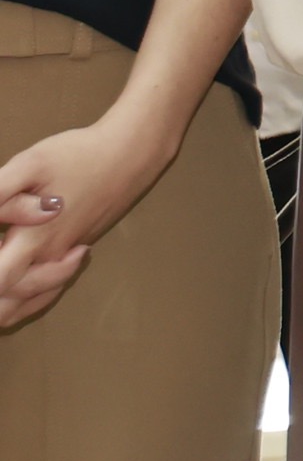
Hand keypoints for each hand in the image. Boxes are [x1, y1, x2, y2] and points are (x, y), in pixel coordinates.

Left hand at [0, 113, 177, 330]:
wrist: (132, 156)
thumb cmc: (80, 156)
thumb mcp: (30, 164)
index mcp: (33, 240)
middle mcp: (48, 259)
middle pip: (7, 303)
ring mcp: (63, 260)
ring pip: (26, 304)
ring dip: (3, 304)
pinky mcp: (74, 253)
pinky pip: (46, 294)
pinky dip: (25, 302)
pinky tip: (14, 294)